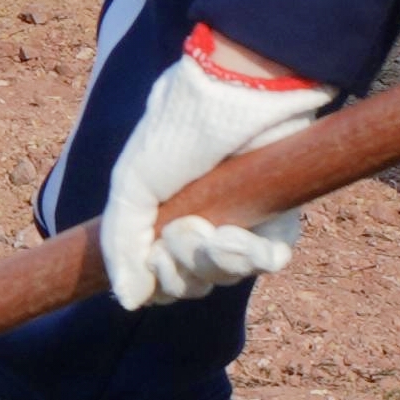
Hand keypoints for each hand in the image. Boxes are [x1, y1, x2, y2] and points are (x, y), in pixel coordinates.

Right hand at [95, 27, 332, 309]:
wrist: (230, 95)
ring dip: (212, 260)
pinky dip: (253, 258)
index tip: (152, 254)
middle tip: (181, 231)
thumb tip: (129, 303)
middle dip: (181, 268)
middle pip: (191, 284)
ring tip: (209, 228)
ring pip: (228, 277)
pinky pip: (268, 262)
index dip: (156, 282)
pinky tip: (239, 236)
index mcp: (165, 217)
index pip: (160, 279)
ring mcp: (241, 223)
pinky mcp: (278, 218)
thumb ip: (121, 249)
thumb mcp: (129, 188)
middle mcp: (204, 225)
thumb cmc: (175, 133)